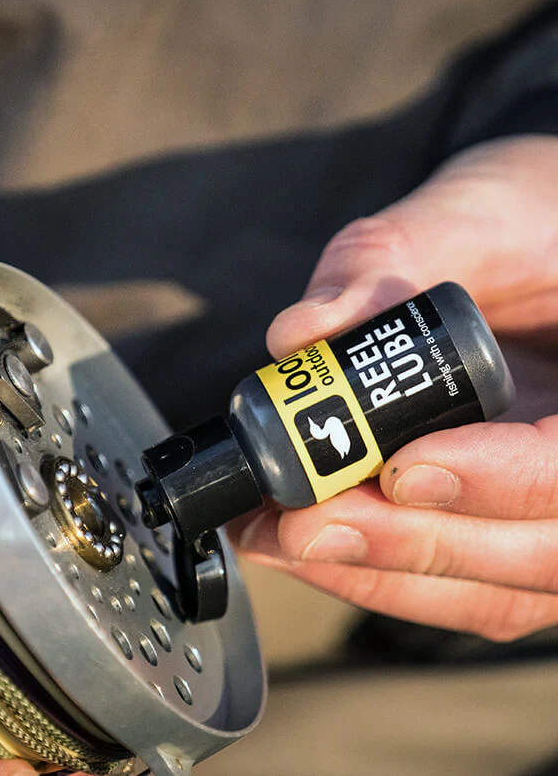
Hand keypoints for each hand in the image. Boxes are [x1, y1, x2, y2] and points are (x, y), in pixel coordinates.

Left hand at [235, 135, 557, 641]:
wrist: (541, 239)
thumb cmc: (527, 220)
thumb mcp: (471, 217)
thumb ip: (388, 263)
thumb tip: (299, 334)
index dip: (500, 481)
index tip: (401, 467)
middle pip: (538, 554)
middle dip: (411, 545)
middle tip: (304, 524)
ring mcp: (555, 509)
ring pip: (493, 588)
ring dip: (377, 570)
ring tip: (275, 539)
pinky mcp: (506, 525)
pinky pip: (460, 580)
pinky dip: (376, 568)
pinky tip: (301, 542)